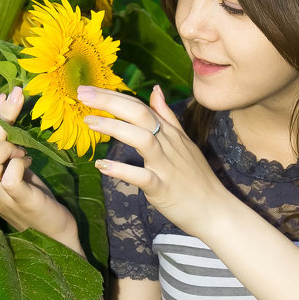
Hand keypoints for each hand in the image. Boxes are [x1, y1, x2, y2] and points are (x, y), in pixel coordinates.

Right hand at [0, 87, 80, 250]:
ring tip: (25, 149)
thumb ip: (10, 153)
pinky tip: (30, 162)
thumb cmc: (40, 201)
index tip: (3, 98)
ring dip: (7, 145)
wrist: (57, 235)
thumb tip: (10, 122)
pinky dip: (20, 162)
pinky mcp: (19, 202)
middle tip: (18, 97)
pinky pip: (10, 176)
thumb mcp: (21, 172)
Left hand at [79, 84, 229, 238]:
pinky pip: (142, 177)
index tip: (89, 89)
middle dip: (111, 102)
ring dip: (115, 128)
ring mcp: (166, 166)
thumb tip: (155, 90)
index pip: (141, 107)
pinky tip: (102, 166)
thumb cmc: (197, 178)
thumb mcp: (184, 142)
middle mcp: (169, 145)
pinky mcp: (163, 188)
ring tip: (89, 122)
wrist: (215, 210)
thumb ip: (168, 116)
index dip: (115, 96)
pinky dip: (122, 171)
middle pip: (140, 115)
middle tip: (83, 94)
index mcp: (171, 134)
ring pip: (142, 139)